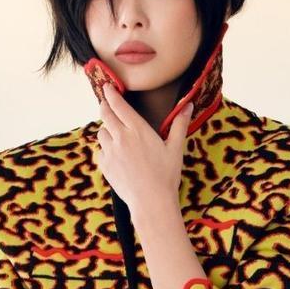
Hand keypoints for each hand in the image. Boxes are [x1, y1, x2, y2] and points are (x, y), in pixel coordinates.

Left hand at [96, 81, 191, 219]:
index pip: (119, 105)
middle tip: (106, 103)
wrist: (151, 201)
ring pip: (101, 133)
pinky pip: (101, 151)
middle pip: (105, 114)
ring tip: (116, 135)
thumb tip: (188, 105)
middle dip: (105, 106)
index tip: (107, 87)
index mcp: (138, 130)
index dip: (111, 94)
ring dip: (106, 130)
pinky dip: (106, 149)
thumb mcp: (175, 148)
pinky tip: (116, 155)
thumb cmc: (166, 175)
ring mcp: (110, 152)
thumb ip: (179, 124)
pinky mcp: (105, 165)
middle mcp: (121, 137)